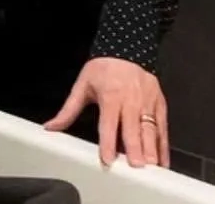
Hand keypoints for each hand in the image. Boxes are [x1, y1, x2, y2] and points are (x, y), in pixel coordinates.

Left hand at [44, 57, 168, 168]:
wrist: (126, 47)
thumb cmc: (103, 69)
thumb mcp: (82, 85)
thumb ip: (68, 110)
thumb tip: (51, 127)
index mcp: (110, 96)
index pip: (109, 123)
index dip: (108, 141)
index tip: (108, 159)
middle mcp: (131, 101)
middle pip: (133, 128)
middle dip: (135, 148)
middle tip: (136, 167)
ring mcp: (147, 102)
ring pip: (150, 129)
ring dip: (151, 149)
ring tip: (151, 168)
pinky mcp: (159, 104)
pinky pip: (163, 128)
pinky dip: (163, 146)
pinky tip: (162, 162)